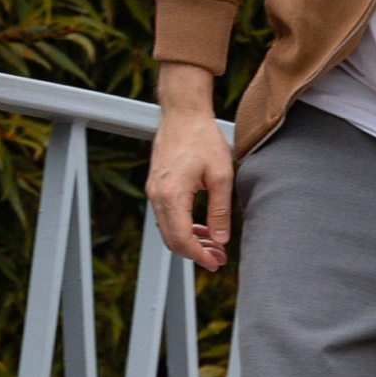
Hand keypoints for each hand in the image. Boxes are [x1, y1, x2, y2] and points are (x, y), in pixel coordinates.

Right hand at [146, 63, 233, 272]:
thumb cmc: (203, 139)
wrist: (183, 113)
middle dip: (195, 253)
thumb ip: (220, 211)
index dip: (199, 256)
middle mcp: (157, 196)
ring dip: (190, 241)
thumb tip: (221, 239)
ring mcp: (154, 191)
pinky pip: (166, 216)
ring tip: (214, 245)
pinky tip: (202, 227)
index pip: (182, 239)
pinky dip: (182, 227)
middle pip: (171, 240)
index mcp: (172, 195)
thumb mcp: (221, 175)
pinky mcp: (156, 186)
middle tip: (219, 258)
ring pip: (168, 230)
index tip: (216, 263)